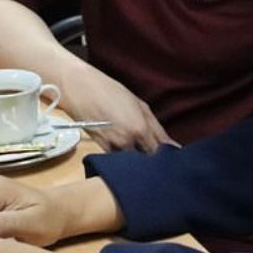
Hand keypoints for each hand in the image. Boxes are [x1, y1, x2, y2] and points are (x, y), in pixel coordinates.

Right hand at [59, 64, 177, 152]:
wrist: (80, 89)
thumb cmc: (111, 91)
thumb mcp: (140, 104)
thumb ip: (158, 129)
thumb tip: (173, 147)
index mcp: (140, 129)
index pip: (159, 154)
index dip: (164, 156)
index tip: (167, 156)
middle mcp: (127, 142)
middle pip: (146, 161)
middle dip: (150, 159)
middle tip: (152, 153)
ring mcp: (112, 148)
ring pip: (131, 163)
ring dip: (136, 160)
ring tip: (136, 149)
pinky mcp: (100, 150)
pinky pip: (116, 160)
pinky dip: (121, 158)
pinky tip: (122, 148)